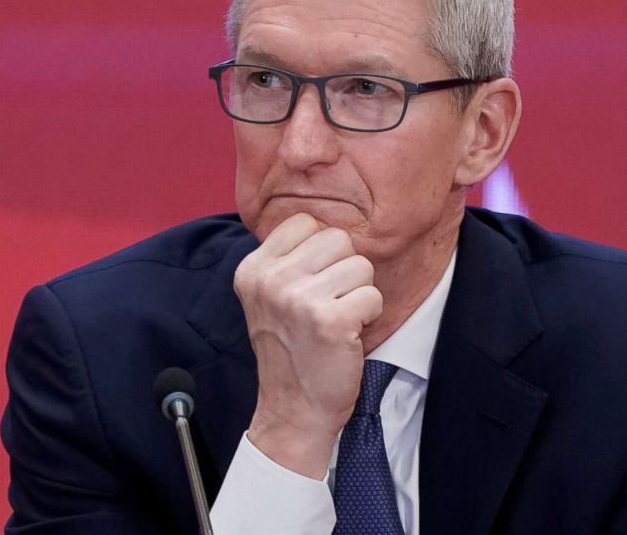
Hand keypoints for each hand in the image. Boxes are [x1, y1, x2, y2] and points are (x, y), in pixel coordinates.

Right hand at [233, 212, 383, 477]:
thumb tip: (323, 217)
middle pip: (338, 239)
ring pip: (361, 265)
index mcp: (253, 269)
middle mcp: (271, 280)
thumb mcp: (269, 296)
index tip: (312, 284)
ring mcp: (299, 300)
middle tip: (327, 305)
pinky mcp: (331, 321)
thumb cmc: (291, 348)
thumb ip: (287, 257)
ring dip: (358, 294)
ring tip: (337, 320)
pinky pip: (373, 295)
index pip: (306, 222)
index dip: (321, 251)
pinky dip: (369, 316)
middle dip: (344, 270)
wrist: (293, 410)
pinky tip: (348, 335)